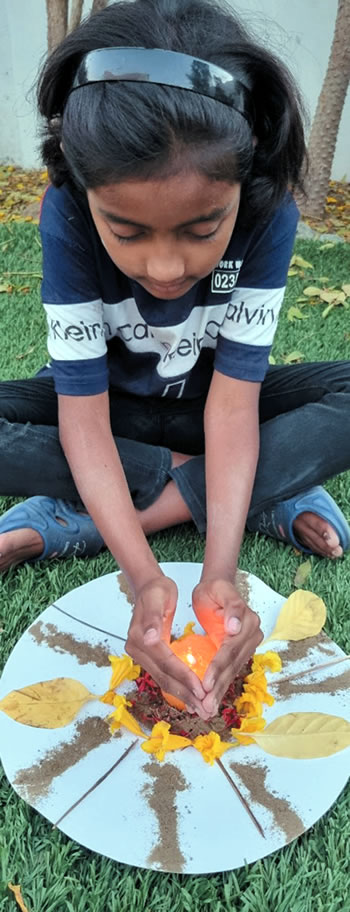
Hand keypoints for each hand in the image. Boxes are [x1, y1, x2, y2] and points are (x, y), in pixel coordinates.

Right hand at [126, 575, 207, 717]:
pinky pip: (164, 676)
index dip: (185, 677)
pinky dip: (179, 688)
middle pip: (164, 677)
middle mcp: (136, 650)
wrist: (148, 587)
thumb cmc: (157, 590)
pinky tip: (192, 697)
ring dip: (184, 695)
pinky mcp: (148, 658)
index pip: (166, 663)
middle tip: (205, 708)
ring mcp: (141, 656)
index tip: (203, 690)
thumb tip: (150, 638)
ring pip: (164, 681)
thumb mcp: (158, 597)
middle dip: (186, 693)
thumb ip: (154, 619)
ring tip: (201, 708)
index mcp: (139, 638)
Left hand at [192, 578, 262, 715]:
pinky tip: (210, 700)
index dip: (217, 667)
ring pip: (231, 672)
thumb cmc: (215, 589)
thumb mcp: (220, 591)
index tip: (204, 683)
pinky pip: (228, 671)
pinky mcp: (239, 652)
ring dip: (219, 692)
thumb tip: (234, 627)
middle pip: (232, 664)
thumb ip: (231, 607)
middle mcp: (252, 635)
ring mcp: (247, 645)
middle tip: (205, 705)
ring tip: (207, 709)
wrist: (218, 588)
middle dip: (218, 686)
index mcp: (248, 622)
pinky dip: (219, 686)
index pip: (230, 649)